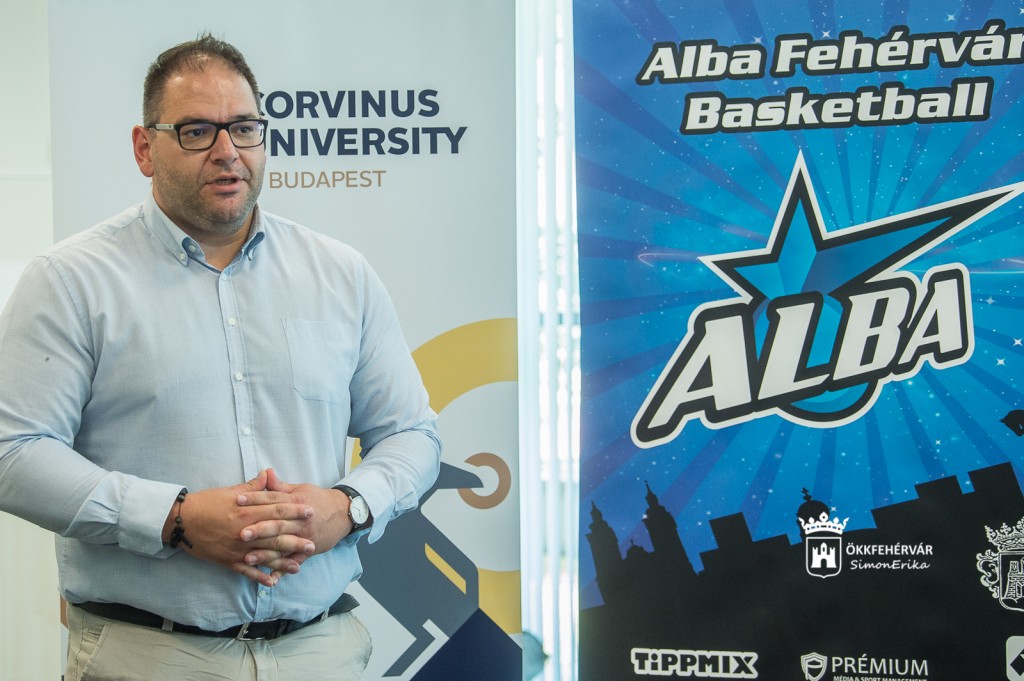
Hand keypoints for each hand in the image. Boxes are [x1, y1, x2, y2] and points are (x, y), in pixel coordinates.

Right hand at [162, 470, 316, 586]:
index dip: (294, 510)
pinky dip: (259, 577)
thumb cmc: (205, 503)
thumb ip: (252, 487)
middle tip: (313, 543)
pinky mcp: (227, 560)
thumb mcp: (230, 491)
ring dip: (282, 562)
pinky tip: (272, 582)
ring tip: (299, 566)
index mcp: (246, 510)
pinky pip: (246, 571)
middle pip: (275, 535)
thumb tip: (267, 474)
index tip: (311, 511)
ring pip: (264, 556)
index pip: (276, 509)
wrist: (180, 521)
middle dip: (295, 539)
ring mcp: (236, 548)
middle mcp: (244, 531)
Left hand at [236, 469, 351, 567]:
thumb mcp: (300, 489)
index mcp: (297, 501)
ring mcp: (305, 536)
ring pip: (284, 545)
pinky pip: (294, 561)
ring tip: (247, 558)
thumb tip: (265, 473)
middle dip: (259, 529)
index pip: (273, 499)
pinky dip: (283, 570)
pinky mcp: (308, 549)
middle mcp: (301, 520)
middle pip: (278, 524)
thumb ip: (280, 486)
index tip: (237, 500)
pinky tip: (269, 578)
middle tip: (240, 534)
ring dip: (266, 553)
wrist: (343, 513)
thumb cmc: (318, 499)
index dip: (256, 499)